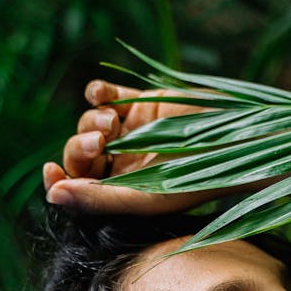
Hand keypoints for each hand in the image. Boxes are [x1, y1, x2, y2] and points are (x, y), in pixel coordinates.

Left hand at [43, 80, 213, 213]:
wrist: (238, 142)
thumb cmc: (198, 179)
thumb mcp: (147, 196)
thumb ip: (99, 199)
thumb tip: (52, 195)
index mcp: (124, 191)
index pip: (78, 186)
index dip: (58, 178)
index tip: (51, 170)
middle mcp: (124, 162)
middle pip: (79, 153)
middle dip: (80, 147)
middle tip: (98, 143)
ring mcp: (131, 131)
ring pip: (89, 122)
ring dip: (91, 120)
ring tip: (112, 123)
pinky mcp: (141, 102)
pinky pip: (103, 94)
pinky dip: (95, 92)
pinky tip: (101, 96)